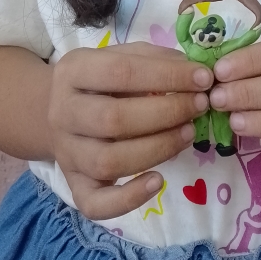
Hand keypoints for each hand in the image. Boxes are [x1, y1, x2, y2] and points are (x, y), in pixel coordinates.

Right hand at [47, 42, 211, 219]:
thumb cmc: (102, 80)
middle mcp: (63, 112)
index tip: (204, 79)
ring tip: (188, 133)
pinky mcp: (74, 185)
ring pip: (108, 161)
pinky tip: (158, 181)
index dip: (167, 76)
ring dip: (158, 149)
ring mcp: (66, 152)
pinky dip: (128, 199)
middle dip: (167, 113)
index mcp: (73, 71)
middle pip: (113, 119)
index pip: (121, 71)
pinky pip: (95, 203)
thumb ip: (156, 59)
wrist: (57, 110)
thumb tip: (195, 73)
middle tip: (200, 106)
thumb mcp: (122, 56)